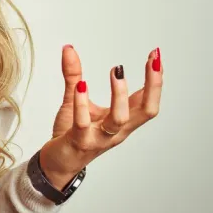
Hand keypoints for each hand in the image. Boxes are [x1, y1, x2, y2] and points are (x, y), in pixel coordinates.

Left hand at [40, 45, 163, 188]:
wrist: (56, 163)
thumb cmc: (72, 133)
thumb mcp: (76, 99)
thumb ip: (74, 75)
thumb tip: (69, 49)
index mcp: (122, 120)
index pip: (147, 100)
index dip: (155, 79)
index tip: (156, 55)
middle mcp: (116, 130)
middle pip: (146, 111)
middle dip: (154, 85)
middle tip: (153, 61)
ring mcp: (99, 137)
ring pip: (119, 119)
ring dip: (120, 94)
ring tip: (117, 71)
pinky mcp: (79, 141)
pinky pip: (84, 124)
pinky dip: (82, 104)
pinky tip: (81, 86)